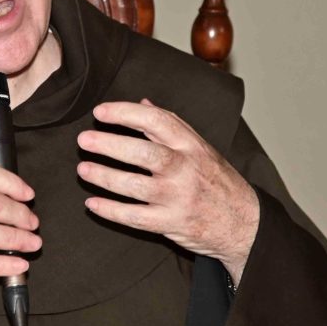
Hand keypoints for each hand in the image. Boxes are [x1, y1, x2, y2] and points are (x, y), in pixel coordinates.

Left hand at [76, 99, 258, 282]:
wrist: (243, 222)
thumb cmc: (216, 179)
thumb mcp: (200, 147)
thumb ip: (171, 125)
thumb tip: (142, 102)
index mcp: (192, 145)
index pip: (157, 121)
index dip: (126, 113)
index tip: (100, 112)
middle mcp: (186, 170)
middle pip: (144, 154)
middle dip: (111, 145)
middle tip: (84, 140)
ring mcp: (178, 198)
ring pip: (135, 187)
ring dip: (105, 177)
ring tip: (83, 169)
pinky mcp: (171, 223)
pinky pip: (135, 218)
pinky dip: (111, 211)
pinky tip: (92, 203)